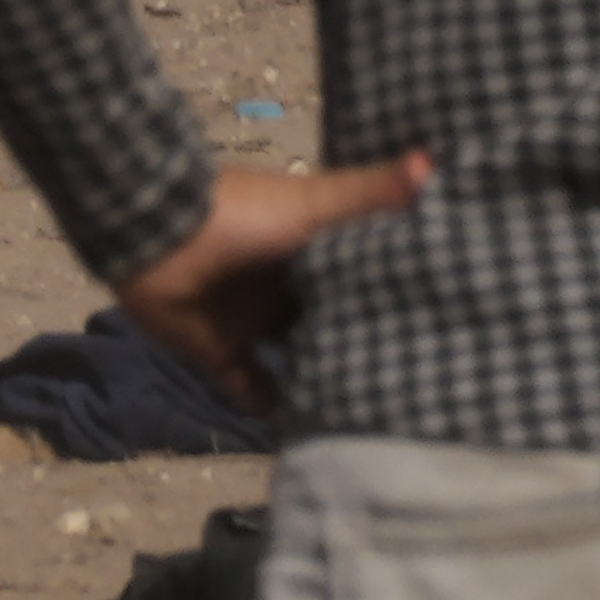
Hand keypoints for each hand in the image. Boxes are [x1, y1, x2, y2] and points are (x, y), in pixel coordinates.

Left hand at [114, 154, 424, 410]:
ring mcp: (251, 321)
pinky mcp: (220, 353)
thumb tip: (432, 162)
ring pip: (297, 357)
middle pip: (329, 319)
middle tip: (418, 390)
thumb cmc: (245, 215)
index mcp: (310, 249)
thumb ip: (371, 191)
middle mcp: (284, 287)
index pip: (360, 275)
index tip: (443, 326)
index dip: (394, 296)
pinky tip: (312, 437)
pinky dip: (276, 411)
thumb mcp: (316, 203)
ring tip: (377, 420)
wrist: (156, 231)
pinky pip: (253, 389)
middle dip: (362, 345)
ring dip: (324, 379)